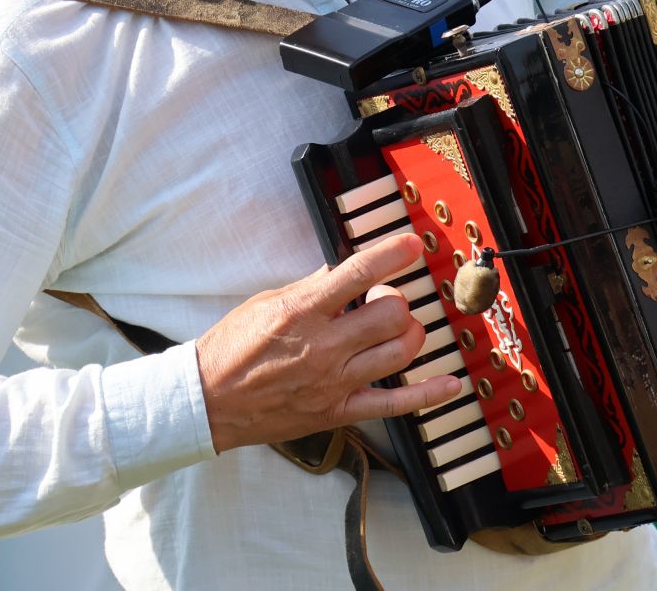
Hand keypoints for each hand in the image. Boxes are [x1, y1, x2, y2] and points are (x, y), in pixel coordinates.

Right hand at [194, 234, 462, 451]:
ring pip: (400, 352)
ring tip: (397, 328)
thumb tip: (342, 270)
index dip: (391, 254)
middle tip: (386, 299)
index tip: (410, 243)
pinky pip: (395, 403)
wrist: (207, 401)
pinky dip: (428, 393)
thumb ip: (310, 287)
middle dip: (398, 300)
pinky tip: (449, 382)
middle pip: (391, 314)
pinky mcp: (338, 412)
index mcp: (301, 312)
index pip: (358, 275)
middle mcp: (322, 347)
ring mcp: (333, 382)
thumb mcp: (266, 302)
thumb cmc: (232, 348)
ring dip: (409, 333)